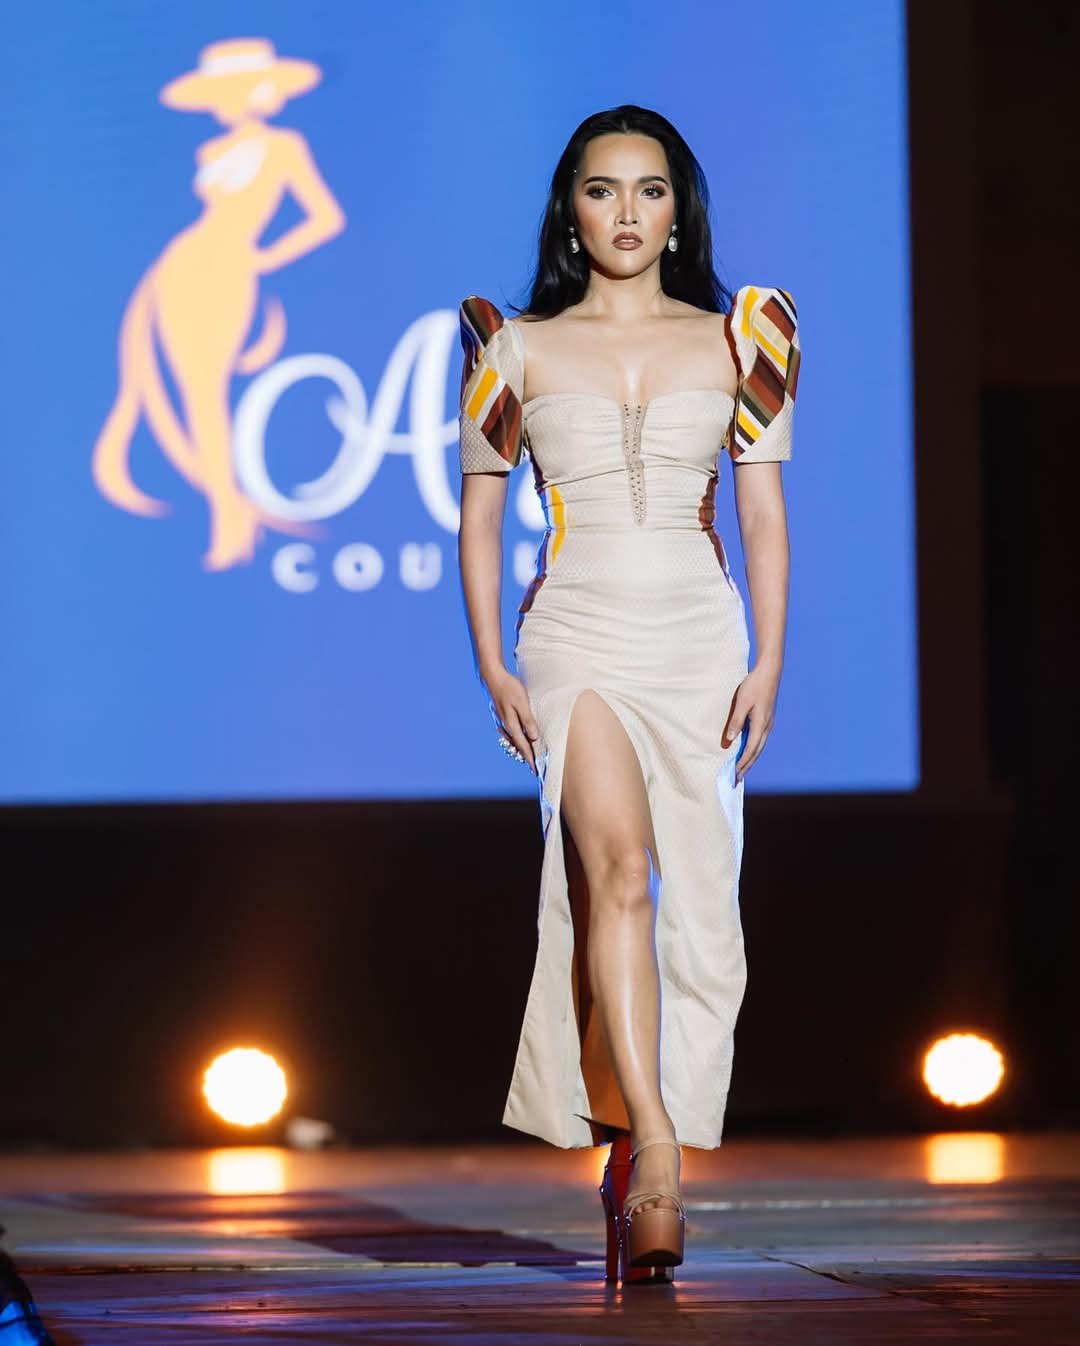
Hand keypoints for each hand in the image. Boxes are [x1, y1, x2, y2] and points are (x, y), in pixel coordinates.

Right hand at [483, 666, 539, 773]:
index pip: (522, 745)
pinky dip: (515, 739)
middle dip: (525, 756)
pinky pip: (508, 732)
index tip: (535, 770)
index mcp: (511, 724)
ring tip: (527, 756)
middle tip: (533, 767)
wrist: (492, 677)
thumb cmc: (509, 687)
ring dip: (519, 748)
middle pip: (516, 745)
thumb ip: (527, 719)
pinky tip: (517, 738)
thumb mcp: (522, 702)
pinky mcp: (500, 715)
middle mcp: (505, 725)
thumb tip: (533, 737)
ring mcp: (501, 721)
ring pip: (511, 740)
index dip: (530, 758)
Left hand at [722, 661, 780, 782]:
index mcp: (760, 724)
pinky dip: (753, 749)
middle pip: (756, 752)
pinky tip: (747, 751)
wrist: (770, 671)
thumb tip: (730, 740)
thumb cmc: (754, 685)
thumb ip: (736, 722)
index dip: (742, 763)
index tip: (735, 775)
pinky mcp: (767, 718)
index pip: (751, 750)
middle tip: (738, 779)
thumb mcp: (742, 702)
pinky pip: (759, 739)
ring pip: (759, 746)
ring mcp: (768, 723)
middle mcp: (767, 727)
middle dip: (747, 766)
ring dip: (750, 759)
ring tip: (741, 769)